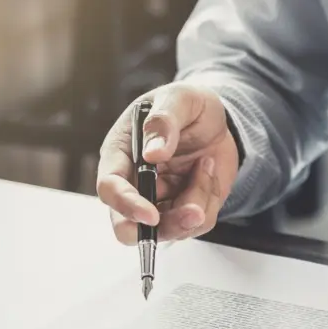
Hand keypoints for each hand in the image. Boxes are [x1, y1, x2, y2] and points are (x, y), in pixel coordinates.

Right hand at [96, 83, 239, 243]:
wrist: (217, 122)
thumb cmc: (187, 107)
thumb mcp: (179, 99)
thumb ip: (163, 121)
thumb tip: (152, 153)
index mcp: (120, 154)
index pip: (109, 187)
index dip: (126, 204)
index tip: (151, 214)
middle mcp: (133, 184)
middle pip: (127, 228)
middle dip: (161, 228)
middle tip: (193, 213)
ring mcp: (158, 202)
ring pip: (169, 229)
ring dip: (196, 203)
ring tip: (207, 164)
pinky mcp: (182, 211)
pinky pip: (197, 223)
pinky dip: (209, 199)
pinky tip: (207, 171)